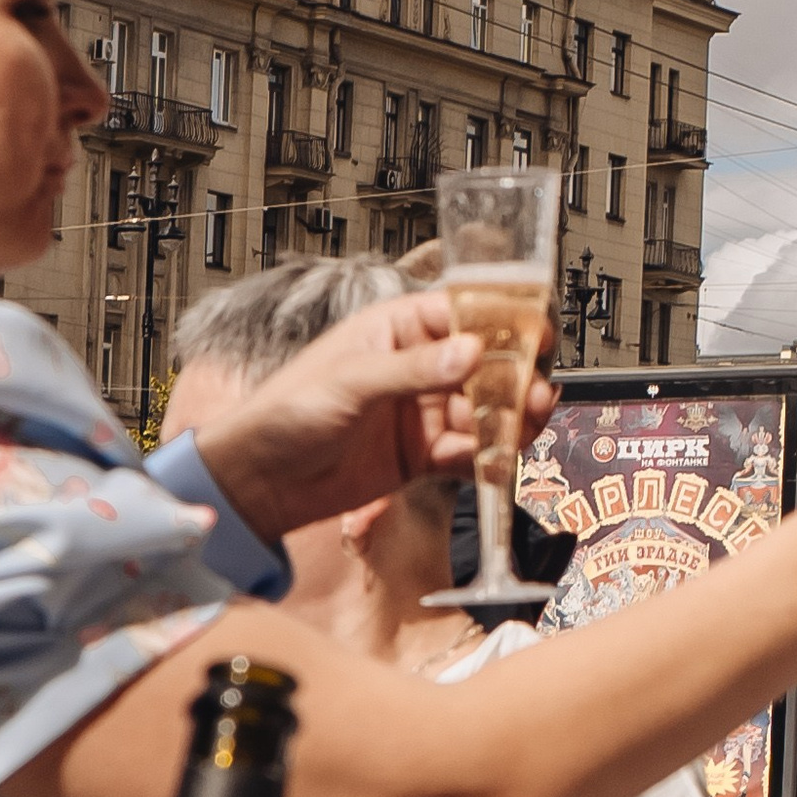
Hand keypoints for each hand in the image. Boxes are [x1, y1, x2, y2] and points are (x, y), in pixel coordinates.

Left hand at [187, 292, 554, 539]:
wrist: (259, 481)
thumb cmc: (284, 414)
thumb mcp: (351, 382)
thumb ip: (413, 370)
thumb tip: (471, 352)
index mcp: (396, 331)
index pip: (462, 314)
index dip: (503, 322)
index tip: (536, 335)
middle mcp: (415, 369)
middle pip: (485, 366)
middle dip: (516, 380)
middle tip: (537, 394)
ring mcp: (421, 414)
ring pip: (485, 412)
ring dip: (510, 421)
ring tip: (525, 429)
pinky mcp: (422, 457)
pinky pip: (469, 455)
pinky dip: (487, 460)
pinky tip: (496, 463)